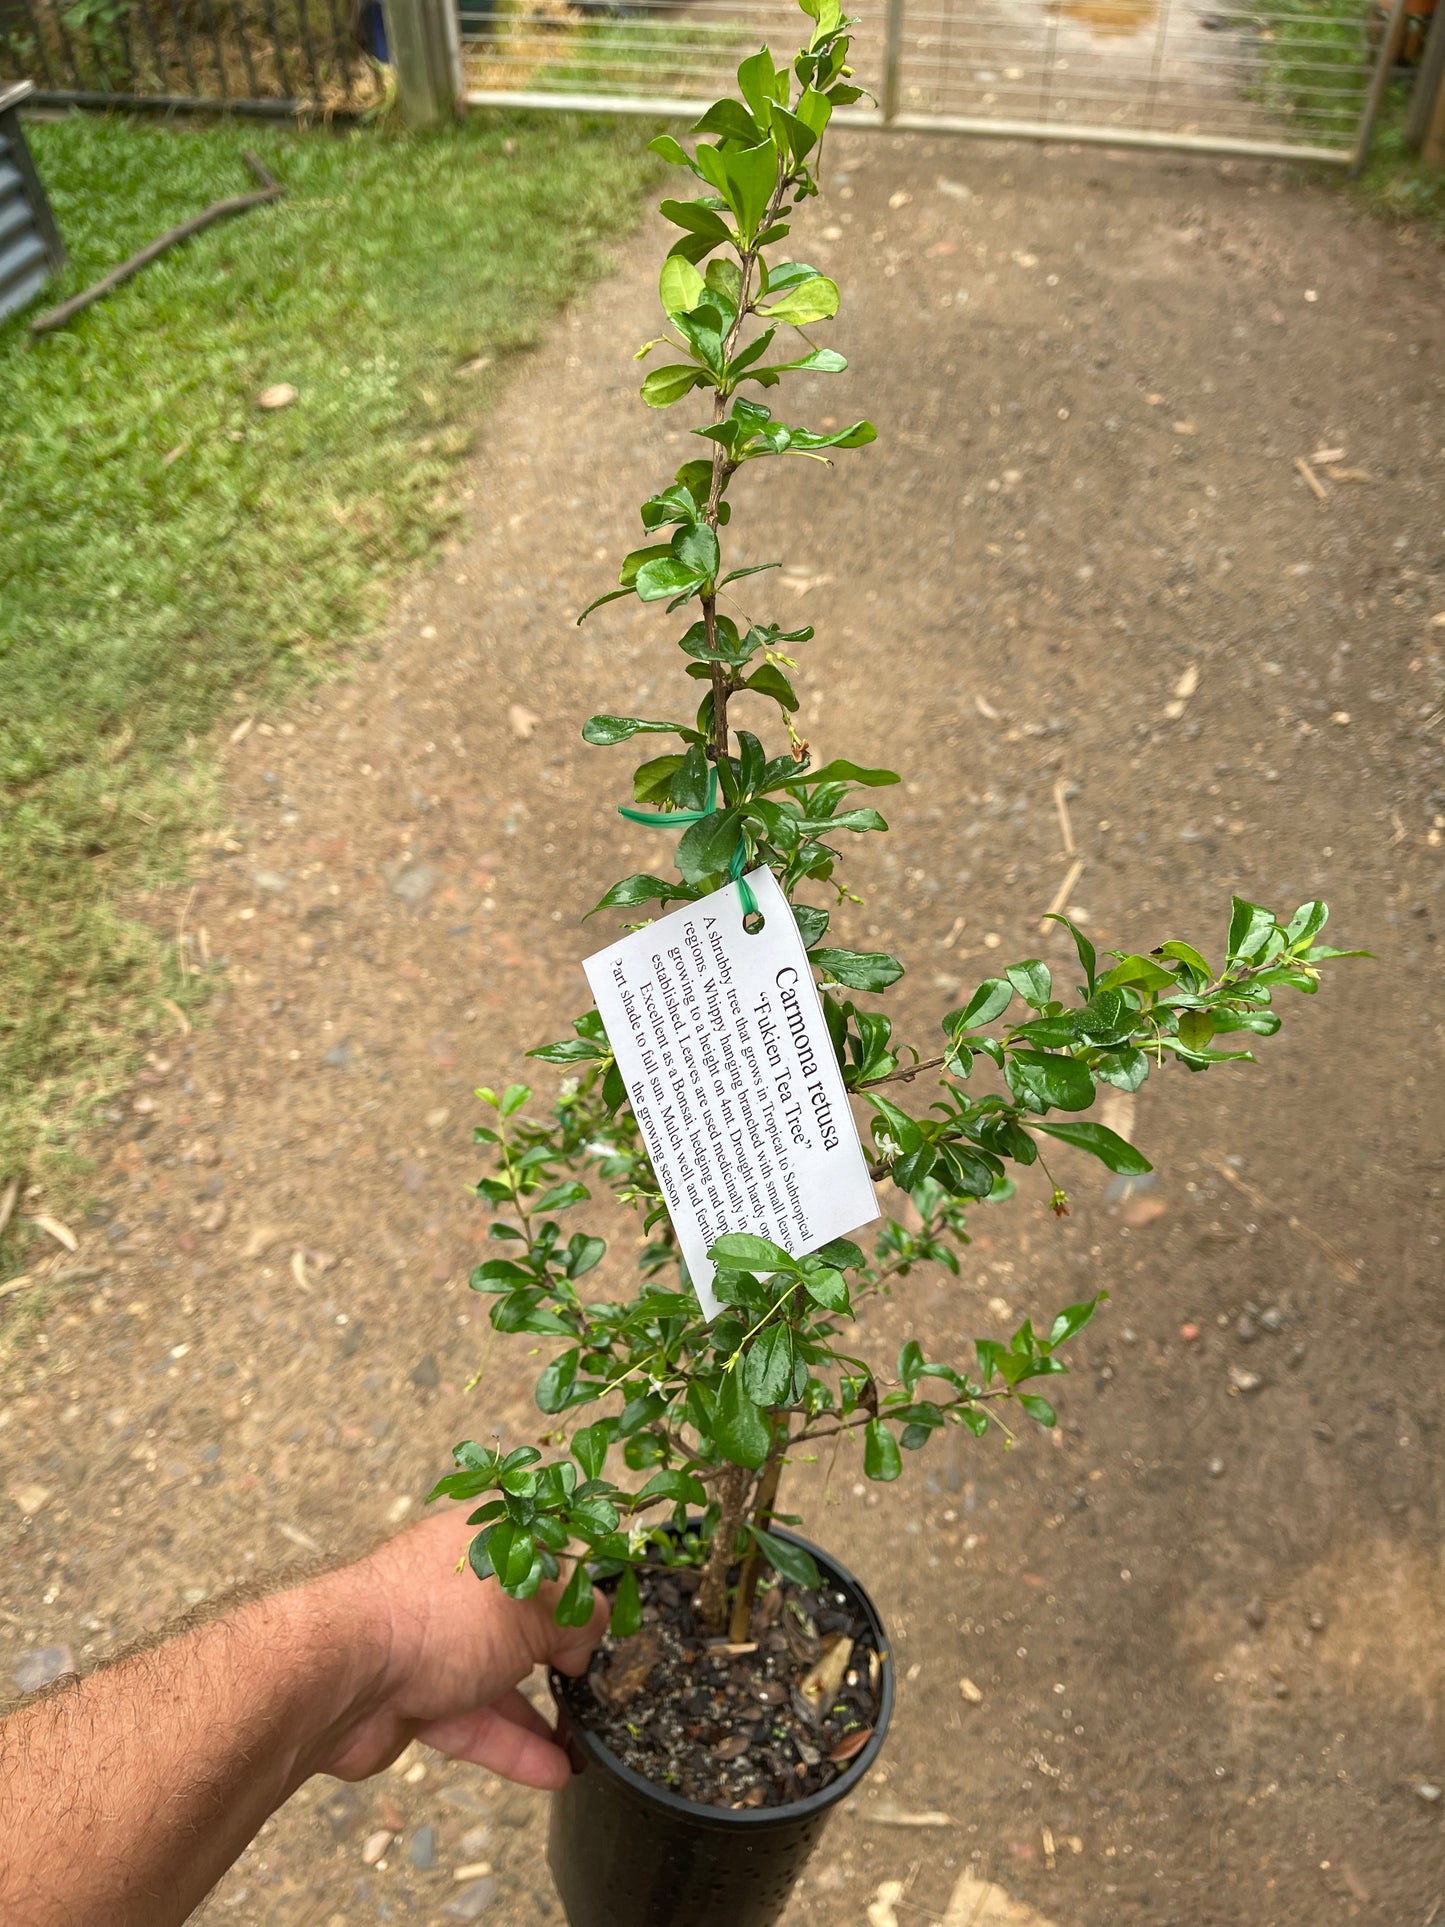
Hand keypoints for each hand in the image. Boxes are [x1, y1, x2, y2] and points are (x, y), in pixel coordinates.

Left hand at [312, 1508, 606, 1790]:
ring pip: (495, 1677)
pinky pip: (471, 1722)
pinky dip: (510, 1745)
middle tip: (591, 1683)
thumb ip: (576, 1617)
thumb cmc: (435, 1616)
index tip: (603, 1616)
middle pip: (517, 1619)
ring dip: (538, 1713)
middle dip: (556, 1654)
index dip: (574, 1583)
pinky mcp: (413, 1699)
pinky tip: (550, 1769)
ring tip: (580, 1743)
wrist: (342, 1675)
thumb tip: (586, 1636)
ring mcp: (431, 1644)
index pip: (539, 1552)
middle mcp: (455, 1587)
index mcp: (482, 1540)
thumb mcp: (534, 1607)